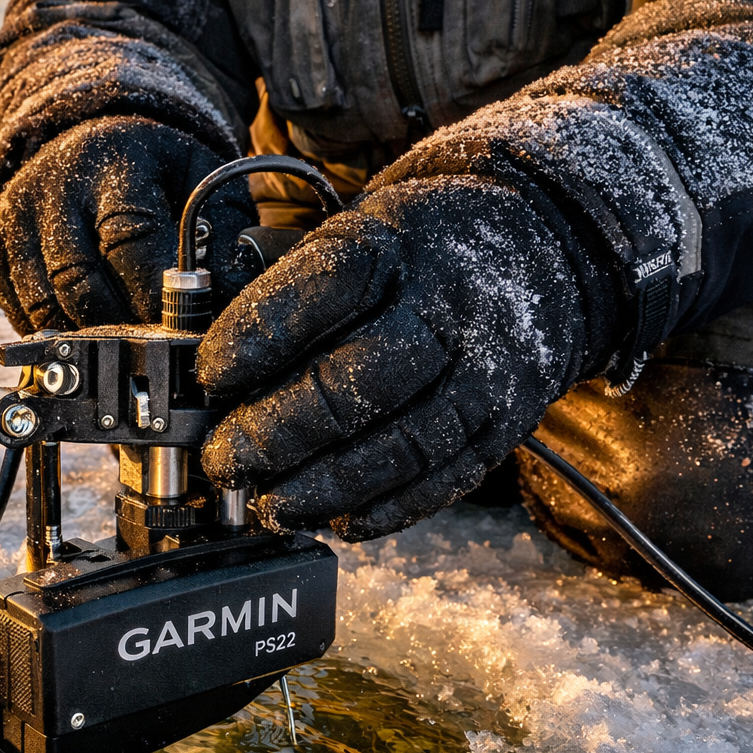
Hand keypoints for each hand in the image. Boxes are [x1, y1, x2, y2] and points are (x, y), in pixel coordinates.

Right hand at [0, 117, 256, 333]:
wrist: (83, 127)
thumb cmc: (154, 164)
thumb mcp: (198, 175)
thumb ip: (223, 230)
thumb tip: (231, 296)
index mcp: (115, 162)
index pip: (129, 240)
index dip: (153, 293)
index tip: (180, 327)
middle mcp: (56, 188)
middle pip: (80, 281)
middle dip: (121, 327)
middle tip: (154, 350)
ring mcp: (18, 218)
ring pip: (44, 304)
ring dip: (86, 339)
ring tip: (123, 350)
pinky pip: (18, 310)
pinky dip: (53, 335)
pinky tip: (85, 337)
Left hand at [198, 177, 606, 539]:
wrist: (544, 244)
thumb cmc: (418, 252)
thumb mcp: (359, 230)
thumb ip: (292, 291)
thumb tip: (215, 373)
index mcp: (398, 244)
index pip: (321, 288)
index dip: (256, 337)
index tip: (208, 375)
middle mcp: (449, 307)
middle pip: (357, 380)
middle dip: (277, 430)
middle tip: (224, 459)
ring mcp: (486, 370)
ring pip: (401, 444)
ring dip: (324, 486)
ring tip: (268, 505)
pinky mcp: (507, 423)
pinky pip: (443, 480)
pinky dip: (384, 510)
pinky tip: (334, 521)